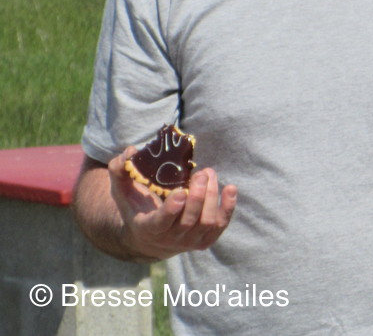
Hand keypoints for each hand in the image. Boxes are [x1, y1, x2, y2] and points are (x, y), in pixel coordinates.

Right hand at [107, 146, 237, 259]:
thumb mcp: (122, 190)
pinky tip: (230, 188)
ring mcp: (189, 242)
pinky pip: (221, 225)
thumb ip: (120, 171)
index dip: (171, 209)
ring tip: (209, 173)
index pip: (161, 223)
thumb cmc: (136, 206)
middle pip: (189, 220)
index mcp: (147, 228)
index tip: (181, 191)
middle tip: (202, 173)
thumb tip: (130, 152)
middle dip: (198, 196)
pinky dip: (228, 207)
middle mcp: (169, 239)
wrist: (149, 238)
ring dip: (212, 196)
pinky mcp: (205, 240)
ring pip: (207, 221)